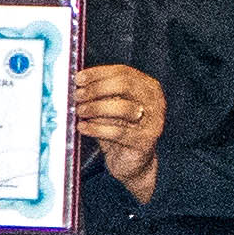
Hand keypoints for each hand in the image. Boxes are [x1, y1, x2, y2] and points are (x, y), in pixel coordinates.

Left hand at [71, 60, 167, 196]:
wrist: (131, 162)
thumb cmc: (119, 129)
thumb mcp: (110, 106)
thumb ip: (100, 93)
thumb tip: (78, 83)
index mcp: (148, 87)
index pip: (123, 72)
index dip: (98, 74)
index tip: (78, 79)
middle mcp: (155, 101)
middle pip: (125, 85)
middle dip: (96, 89)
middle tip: (78, 96)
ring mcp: (154, 121)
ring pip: (123, 107)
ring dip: (96, 108)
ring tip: (80, 112)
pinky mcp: (145, 141)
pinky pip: (117, 132)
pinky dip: (96, 128)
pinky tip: (82, 127)